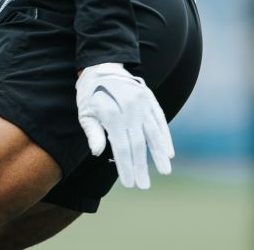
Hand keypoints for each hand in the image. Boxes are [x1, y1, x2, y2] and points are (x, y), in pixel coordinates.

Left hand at [76, 63, 173, 188]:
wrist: (102, 66)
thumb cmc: (90, 94)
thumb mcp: (85, 112)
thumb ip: (93, 133)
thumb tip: (99, 153)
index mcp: (111, 114)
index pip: (122, 147)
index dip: (126, 166)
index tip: (129, 183)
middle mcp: (129, 109)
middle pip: (138, 144)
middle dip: (141, 166)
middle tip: (143, 185)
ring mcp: (142, 103)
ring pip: (153, 133)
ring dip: (159, 154)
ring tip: (164, 171)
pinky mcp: (150, 99)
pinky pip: (160, 120)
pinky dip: (165, 137)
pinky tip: (168, 152)